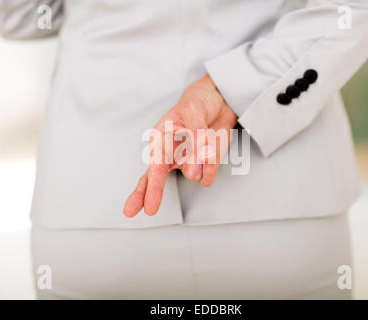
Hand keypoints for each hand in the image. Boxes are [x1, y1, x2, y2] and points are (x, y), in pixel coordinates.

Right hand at [123, 74, 236, 216]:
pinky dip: (214, 164)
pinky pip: (209, 175)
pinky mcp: (205, 165)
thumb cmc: (198, 102)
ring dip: (203, 159)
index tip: (147, 208)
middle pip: (155, 181)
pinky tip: (213, 146)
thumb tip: (194, 167)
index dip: (151, 189)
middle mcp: (171, 154)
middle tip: (148, 210)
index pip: (154, 167)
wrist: (220, 100)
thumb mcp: (194, 111)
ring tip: (207, 136)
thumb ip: (194, 138)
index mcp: (161, 139)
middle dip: (152, 195)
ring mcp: (187, 162)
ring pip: (195, 175)